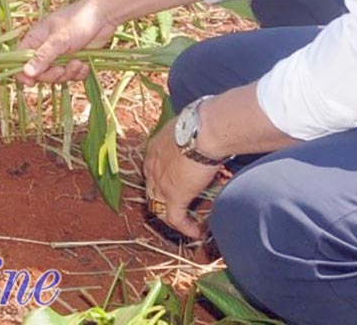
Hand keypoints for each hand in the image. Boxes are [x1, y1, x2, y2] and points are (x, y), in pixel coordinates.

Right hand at [18, 0, 111, 84]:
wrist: (104, 16)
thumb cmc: (78, 21)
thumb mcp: (59, 40)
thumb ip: (42, 57)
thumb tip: (25, 72)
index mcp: (35, 38)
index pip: (20, 59)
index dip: (23, 72)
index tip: (31, 83)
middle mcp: (45, 48)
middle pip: (39, 72)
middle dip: (51, 75)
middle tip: (62, 70)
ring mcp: (60, 55)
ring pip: (56, 75)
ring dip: (68, 73)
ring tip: (78, 63)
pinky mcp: (74, 60)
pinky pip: (71, 75)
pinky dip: (78, 73)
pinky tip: (85, 64)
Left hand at [142, 124, 219, 238]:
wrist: (202, 130)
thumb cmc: (201, 124)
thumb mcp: (187, 130)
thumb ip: (189, 139)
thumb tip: (203, 140)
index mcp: (154, 149)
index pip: (153, 171)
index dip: (162, 181)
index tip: (176, 186)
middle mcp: (152, 166)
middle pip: (152, 191)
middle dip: (163, 202)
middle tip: (178, 209)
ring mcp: (160, 183)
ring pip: (159, 208)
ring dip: (172, 218)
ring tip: (186, 224)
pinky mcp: (174, 196)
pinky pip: (176, 219)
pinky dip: (186, 228)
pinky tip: (197, 232)